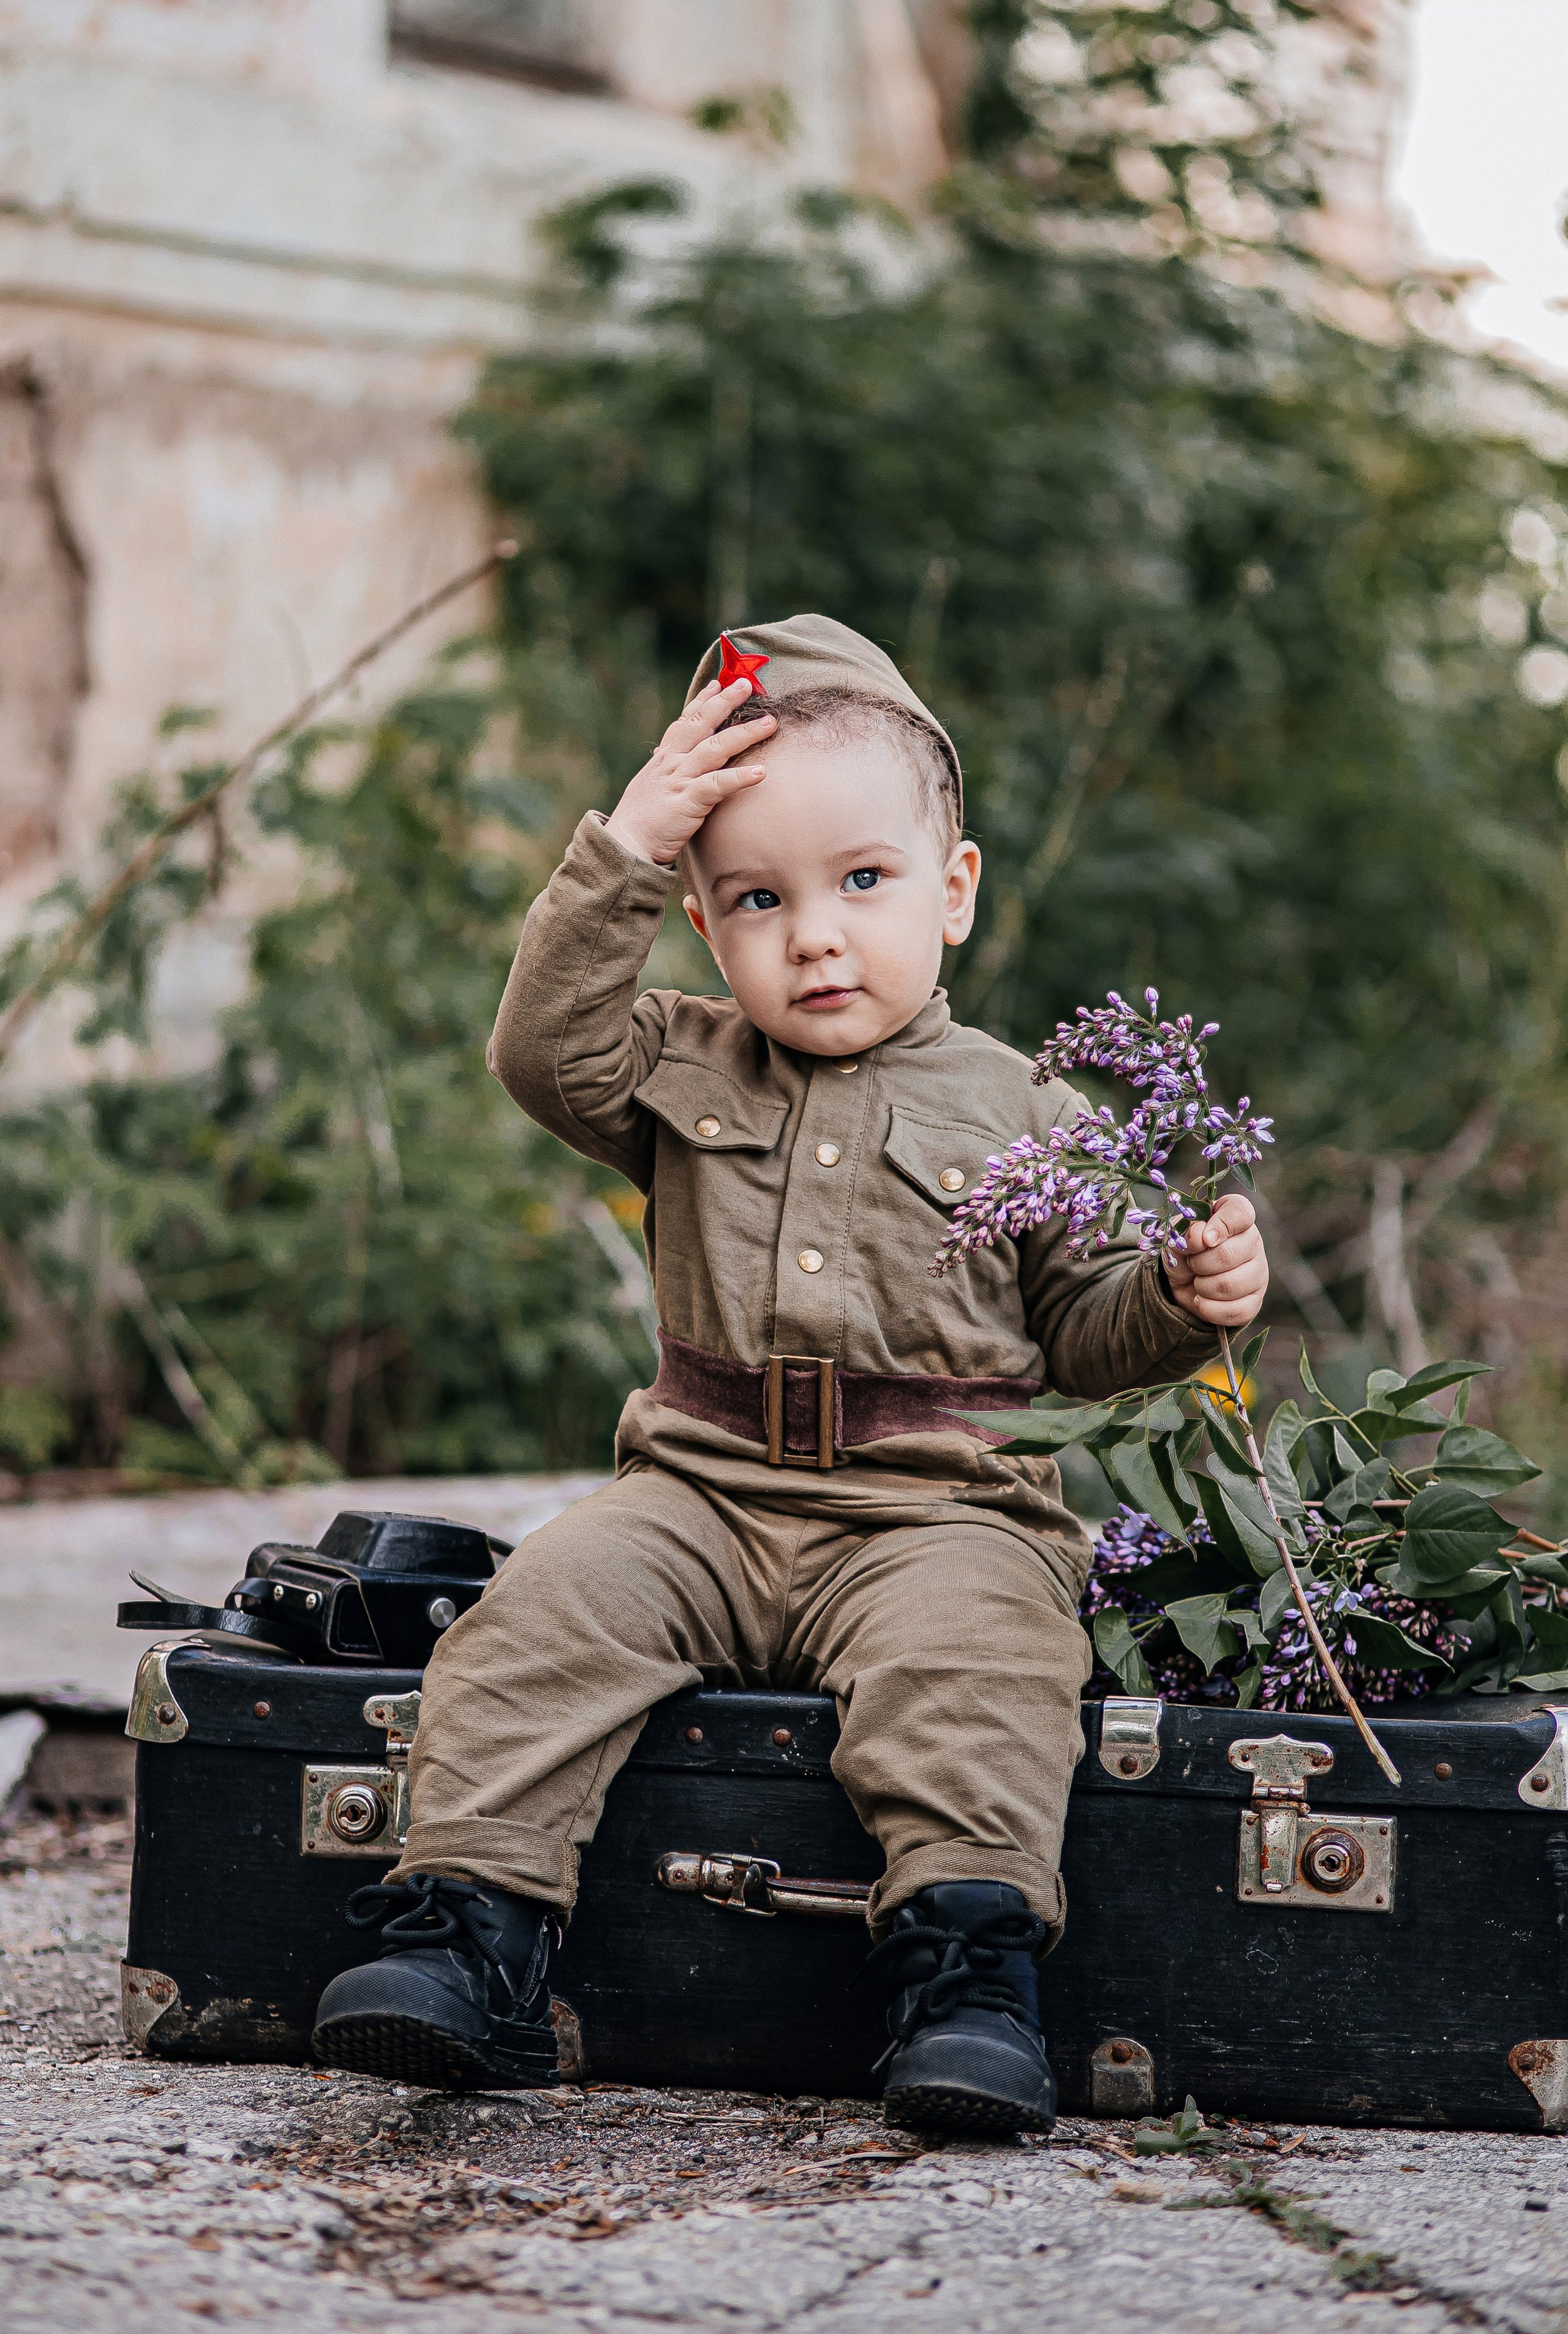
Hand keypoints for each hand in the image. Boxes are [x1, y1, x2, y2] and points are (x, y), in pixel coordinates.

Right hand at [604, 679, 774, 865]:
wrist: (625, 844)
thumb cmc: (641, 820)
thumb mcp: (652, 786)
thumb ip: (666, 770)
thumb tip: (673, 760)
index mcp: (663, 758)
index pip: (685, 722)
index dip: (702, 701)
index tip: (719, 683)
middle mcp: (672, 763)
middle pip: (701, 724)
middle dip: (725, 702)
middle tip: (748, 685)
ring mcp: (679, 780)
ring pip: (715, 749)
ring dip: (744, 734)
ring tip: (769, 724)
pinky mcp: (688, 802)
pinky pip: (718, 785)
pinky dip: (739, 777)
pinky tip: (762, 772)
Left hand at [1163, 1194, 1268, 1328]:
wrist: (1183, 1283)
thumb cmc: (1184, 1251)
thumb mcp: (1177, 1236)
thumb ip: (1186, 1232)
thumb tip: (1199, 1236)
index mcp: (1235, 1218)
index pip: (1240, 1212)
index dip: (1221, 1225)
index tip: (1204, 1239)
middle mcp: (1253, 1242)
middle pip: (1229, 1254)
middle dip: (1199, 1263)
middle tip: (1192, 1264)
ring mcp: (1258, 1273)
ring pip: (1230, 1285)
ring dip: (1203, 1287)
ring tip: (1198, 1281)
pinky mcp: (1255, 1301)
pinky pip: (1235, 1310)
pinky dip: (1209, 1309)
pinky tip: (1202, 1300)